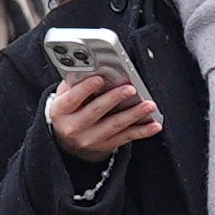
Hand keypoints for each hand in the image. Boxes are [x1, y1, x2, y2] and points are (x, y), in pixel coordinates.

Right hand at [44, 61, 164, 158]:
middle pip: (96, 111)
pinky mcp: (104, 145)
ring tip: (149, 105)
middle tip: (131, 89)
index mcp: (61, 111)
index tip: (99, 78)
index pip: (72, 99)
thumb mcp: (64, 96)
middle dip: (115, 98)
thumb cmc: (68, 110)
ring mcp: (89, 139)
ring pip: (114, 125)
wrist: (66, 139)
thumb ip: (75, 83)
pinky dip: (142, 132)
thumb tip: (93, 68)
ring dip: (134, 114)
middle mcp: (73, 127)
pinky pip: (126, 138)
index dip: (85, 88)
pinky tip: (154, 125)